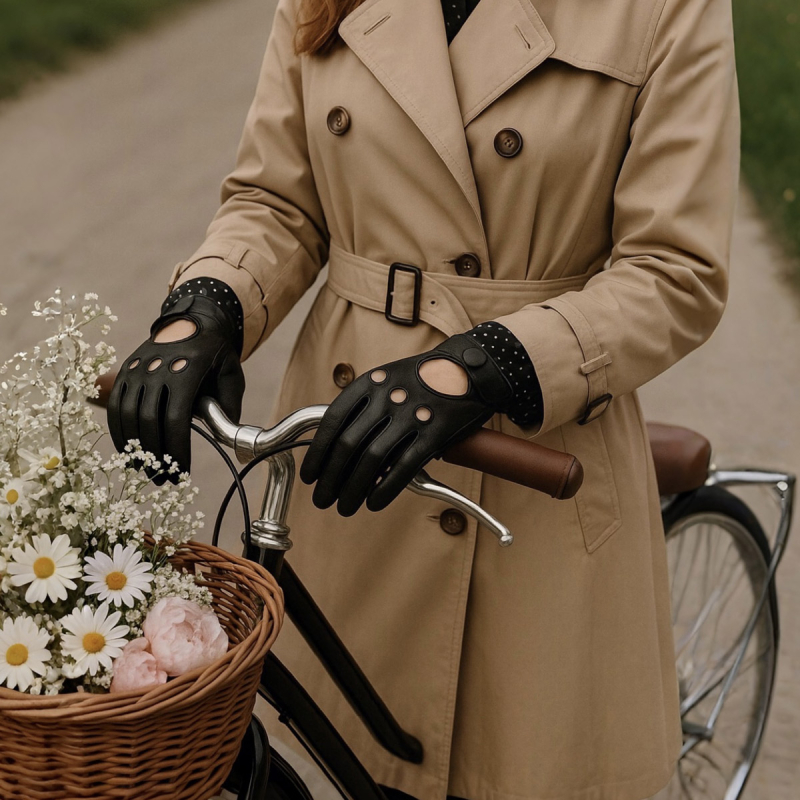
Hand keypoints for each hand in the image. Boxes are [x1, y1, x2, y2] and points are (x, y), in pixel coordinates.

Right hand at [107, 292, 244, 482]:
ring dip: (136, 449)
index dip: (176, 449)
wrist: (192, 318)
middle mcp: (157, 368)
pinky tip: (130, 453)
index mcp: (186, 370)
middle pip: (149, 421)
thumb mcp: (231, 374)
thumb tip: (232, 444)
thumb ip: (230, 407)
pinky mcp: (126, 371)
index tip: (182, 472)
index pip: (175, 418)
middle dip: (156, 456)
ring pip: (128, 416)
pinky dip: (120, 433)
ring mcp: (138, 369)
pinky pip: (116, 407)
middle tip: (164, 480)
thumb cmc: (217, 353)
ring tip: (147, 472)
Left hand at [299, 334, 513, 515]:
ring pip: (372, 460)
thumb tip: (336, 445)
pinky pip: (404, 467)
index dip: (317, 453)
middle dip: (330, 478)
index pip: (332, 422)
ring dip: (352, 489)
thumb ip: (363, 406)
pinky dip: (384, 489)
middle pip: (347, 446)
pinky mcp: (435, 433)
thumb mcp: (387, 379)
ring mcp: (412, 415)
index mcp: (371, 383)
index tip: (310, 475)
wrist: (470, 368)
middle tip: (322, 498)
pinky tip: (373, 503)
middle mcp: (388, 398)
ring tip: (344, 507)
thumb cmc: (422, 379)